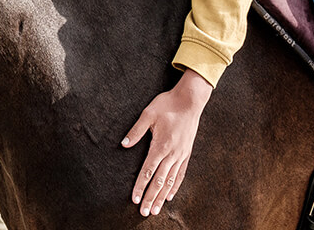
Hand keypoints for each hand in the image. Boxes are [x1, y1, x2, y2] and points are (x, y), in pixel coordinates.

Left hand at [121, 69, 212, 215]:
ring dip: (162, 196)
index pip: (148, 171)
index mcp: (161, 146)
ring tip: (156, 210)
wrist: (190, 100)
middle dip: (151, 198)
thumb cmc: (166, 105)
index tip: (134, 199)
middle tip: (144, 212)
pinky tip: (170, 196)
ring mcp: (181, 155)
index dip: (140, 186)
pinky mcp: (186, 153)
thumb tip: (124, 144)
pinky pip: (181, 174)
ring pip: (170, 181)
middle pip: (159, 181)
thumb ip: (136, 131)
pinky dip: (175, 186)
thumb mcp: (147, 114)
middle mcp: (172, 154)